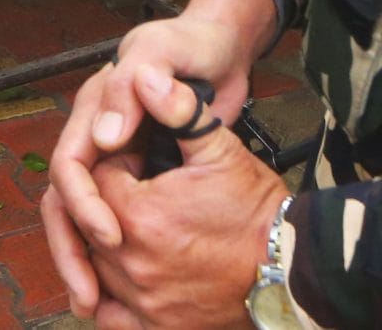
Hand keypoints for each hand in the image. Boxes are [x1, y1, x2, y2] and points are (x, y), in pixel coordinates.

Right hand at [42, 0, 275, 309]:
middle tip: (87, 295)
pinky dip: (108, 257)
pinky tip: (116, 292)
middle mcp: (96, 135)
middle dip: (71, 251)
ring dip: (84, 262)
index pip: (70, 165)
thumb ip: (134, 85)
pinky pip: (110, 220)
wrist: (222, 48)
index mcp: (94, 108)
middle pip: (65, 201)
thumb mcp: (165, 50)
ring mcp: (114, 157)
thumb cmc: (193, 43)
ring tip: (93, 305)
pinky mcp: (136, 175)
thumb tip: (104, 138)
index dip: (84, 203)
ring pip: (81, 218)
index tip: (111, 236)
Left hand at [55, 70, 285, 328]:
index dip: (118, 163)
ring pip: (96, 268)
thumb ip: (179, 110)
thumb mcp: (221, 149)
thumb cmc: (257, 209)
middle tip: (142, 192)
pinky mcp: (158, 326)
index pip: (98, 179)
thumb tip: (145, 76)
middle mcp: (132, 263)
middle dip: (108, 202)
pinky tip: (123, 278)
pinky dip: (108, 299)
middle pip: (90, 224)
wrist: (291, 267)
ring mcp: (144, 300)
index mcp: (140, 215)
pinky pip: (112, 318)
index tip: (143, 161)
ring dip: (105, 245)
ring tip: (137, 226)